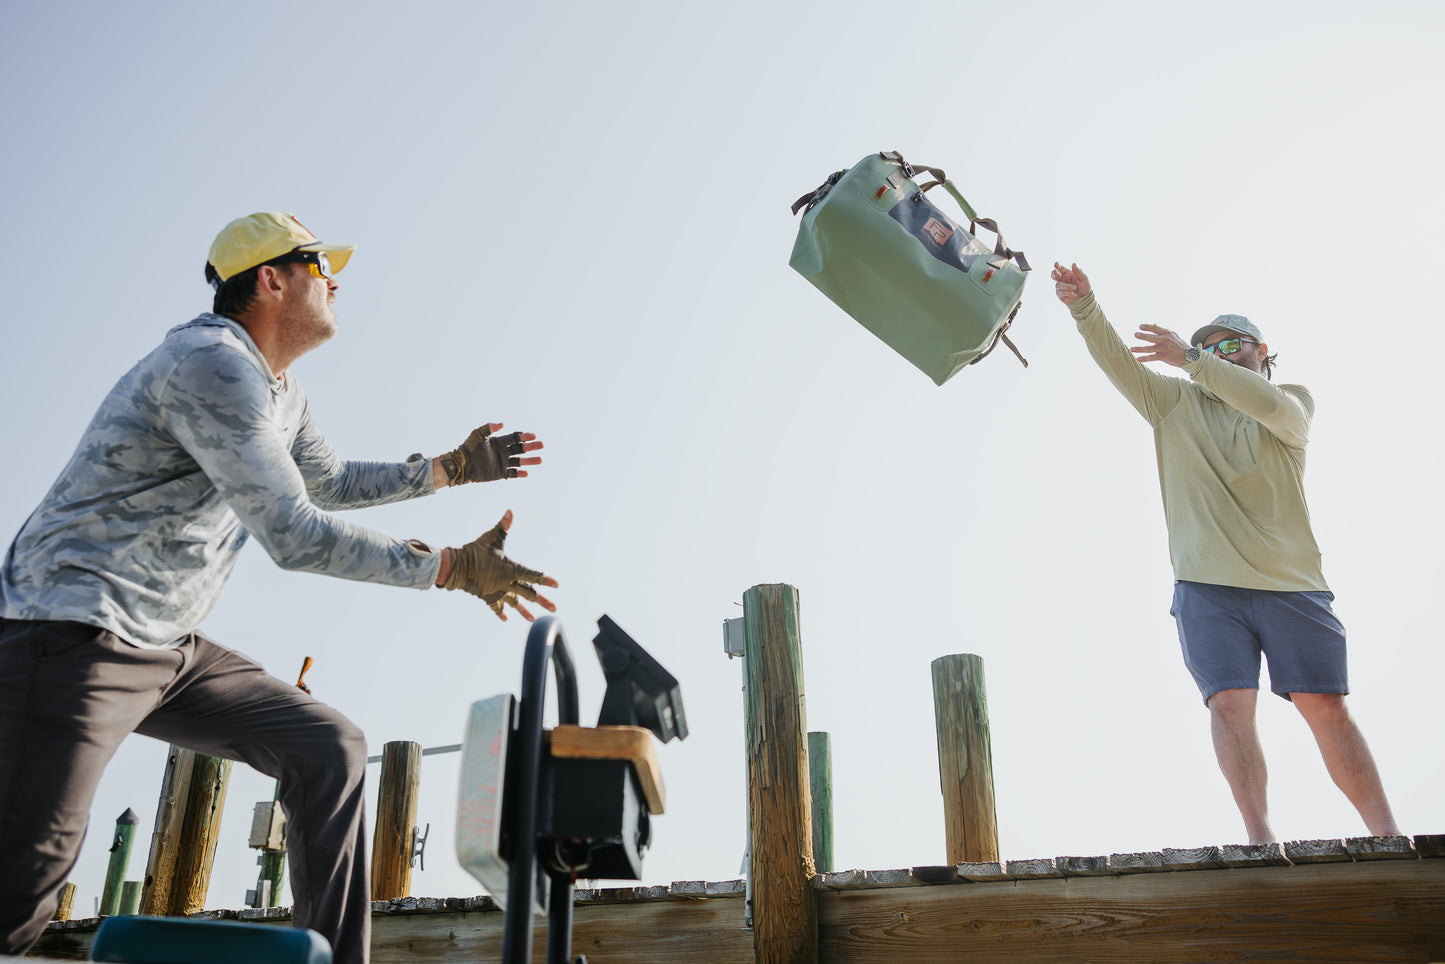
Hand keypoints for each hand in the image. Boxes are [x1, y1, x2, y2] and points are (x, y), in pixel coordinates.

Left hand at [439, 423, 542, 484]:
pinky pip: (512, 474)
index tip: (533, 436)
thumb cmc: (469, 448)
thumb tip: (503, 423)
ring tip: (540, 460)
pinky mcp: (500, 473)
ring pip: (520, 461)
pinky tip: (526, 473)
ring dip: (530, 460)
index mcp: (500, 442)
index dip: (524, 436)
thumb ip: (489, 428)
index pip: (515, 438)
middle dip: (531, 447)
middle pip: (521, 449)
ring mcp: (503, 463)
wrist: (462, 465)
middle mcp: (503, 452)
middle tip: (542, 445)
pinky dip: (520, 474)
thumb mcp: (477, 434)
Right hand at [442, 510, 557, 621]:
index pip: (533, 575)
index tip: (557, 585)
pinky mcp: (487, 597)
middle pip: (528, 594)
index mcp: (511, 570)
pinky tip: (505, 618)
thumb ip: (503, 527)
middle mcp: (507, 584)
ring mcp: (498, 592)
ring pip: (515, 603)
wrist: (457, 567)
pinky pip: (496, 607)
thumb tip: (510, 511)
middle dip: (542, 601)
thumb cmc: (475, 551)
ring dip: (524, 611)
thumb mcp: (491, 538)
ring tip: (532, 619)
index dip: (545, 580)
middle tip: (554, 609)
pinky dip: (500, 612)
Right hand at [1051, 262, 1090, 305]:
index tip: (1056, 264)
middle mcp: (1063, 280)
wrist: (1085, 299)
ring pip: (1057, 285)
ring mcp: (1060, 288)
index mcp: (1067, 274)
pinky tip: (1074, 294)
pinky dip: (1068, 292)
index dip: (1057, 266)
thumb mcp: (1083, 278)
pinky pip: (1061, 292)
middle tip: (1055, 272)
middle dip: (1053, 274)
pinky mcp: (1060, 295)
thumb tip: (1073, 263)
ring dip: (1066, 286)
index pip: (1061, 269)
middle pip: (1054, 276)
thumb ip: (1078, 271)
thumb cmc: (1084, 287)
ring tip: (1074, 287)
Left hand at [1130, 324, 1190, 367]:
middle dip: (1143, 336)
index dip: (1148, 327)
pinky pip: (1152, 357)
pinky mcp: (1164, 356)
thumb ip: (1162, 330)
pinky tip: (1138, 359)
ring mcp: (1164, 349)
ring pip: (1150, 348)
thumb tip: (1153, 324)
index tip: (1140, 326)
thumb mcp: (1172, 335)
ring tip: (1132, 349)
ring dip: (1140, 349)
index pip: (1156, 329)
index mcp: (1167, 333)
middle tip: (1135, 334)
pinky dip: (1145, 358)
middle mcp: (1165, 340)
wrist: (1188, 356)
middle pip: (1152, 338)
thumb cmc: (1178, 344)